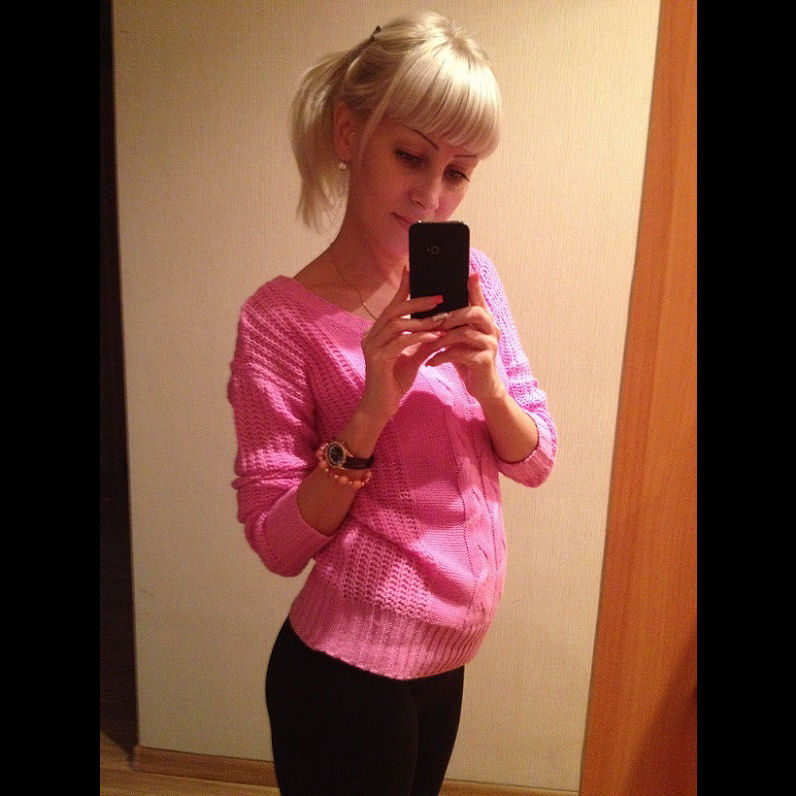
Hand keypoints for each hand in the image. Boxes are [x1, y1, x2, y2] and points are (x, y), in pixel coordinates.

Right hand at [358, 268, 449, 421]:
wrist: (381, 407)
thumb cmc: (394, 382)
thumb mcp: (412, 357)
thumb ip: (422, 341)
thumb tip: (439, 326)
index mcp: (377, 333)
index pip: (391, 306)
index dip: (402, 289)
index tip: (413, 271)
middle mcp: (371, 336)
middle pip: (393, 310)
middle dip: (417, 302)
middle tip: (439, 297)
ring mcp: (372, 347)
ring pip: (396, 324)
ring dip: (421, 320)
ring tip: (441, 319)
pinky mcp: (377, 360)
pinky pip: (400, 342)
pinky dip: (418, 337)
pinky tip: (433, 337)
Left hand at [425, 273, 503, 401]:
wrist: (482, 387)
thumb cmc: (468, 360)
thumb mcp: (460, 339)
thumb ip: (453, 323)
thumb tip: (434, 306)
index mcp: (486, 321)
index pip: (479, 300)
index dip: (474, 287)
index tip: (469, 273)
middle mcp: (491, 329)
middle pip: (473, 312)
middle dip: (450, 315)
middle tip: (431, 322)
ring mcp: (490, 345)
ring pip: (464, 333)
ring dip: (441, 338)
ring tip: (426, 344)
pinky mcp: (484, 361)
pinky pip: (460, 353)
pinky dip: (442, 356)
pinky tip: (430, 361)